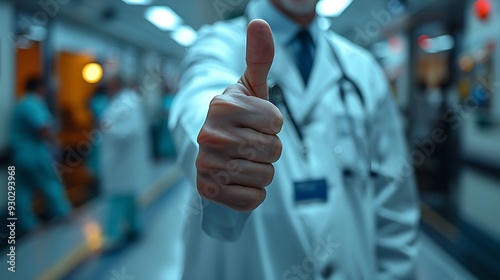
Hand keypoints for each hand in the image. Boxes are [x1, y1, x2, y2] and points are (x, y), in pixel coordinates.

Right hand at [196, 19, 283, 211]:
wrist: (212, 152)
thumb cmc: (239, 118)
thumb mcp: (251, 88)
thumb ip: (259, 57)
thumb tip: (261, 21)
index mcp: (222, 105)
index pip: (277, 122)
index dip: (273, 125)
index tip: (257, 123)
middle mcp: (210, 134)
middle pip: (274, 151)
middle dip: (269, 150)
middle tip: (250, 144)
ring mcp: (207, 164)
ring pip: (266, 176)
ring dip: (262, 172)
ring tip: (244, 162)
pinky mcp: (208, 190)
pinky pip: (253, 199)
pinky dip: (252, 193)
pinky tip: (238, 181)